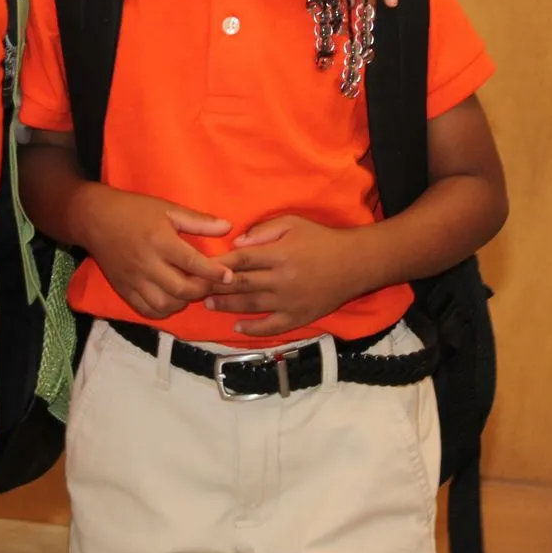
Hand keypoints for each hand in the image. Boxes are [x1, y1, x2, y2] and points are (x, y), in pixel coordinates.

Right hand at [74, 184, 233, 320]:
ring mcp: (134, 280)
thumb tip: (227, 227)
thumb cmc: (134, 210)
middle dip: (202, 290)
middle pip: (182, 289)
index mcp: (160, 241)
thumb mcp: (167, 209)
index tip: (229, 276)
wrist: (94, 219)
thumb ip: (198, 221)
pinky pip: (146, 310)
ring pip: (165, 305)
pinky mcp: (124, 290)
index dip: (214, 273)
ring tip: (190, 291)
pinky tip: (171, 300)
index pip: (193, 263)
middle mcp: (148, 264)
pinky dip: (163, 311)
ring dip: (183, 302)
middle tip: (211, 283)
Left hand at [206, 215, 375, 338]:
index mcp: (280, 255)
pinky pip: (272, 326)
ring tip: (209, 303)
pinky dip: (253, 329)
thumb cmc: (321, 239)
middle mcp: (282, 280)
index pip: (242, 259)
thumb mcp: (293, 223)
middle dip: (216, 286)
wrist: (355, 263)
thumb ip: (263, 231)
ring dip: (227, 305)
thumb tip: (236, 242)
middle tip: (196, 287)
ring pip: (251, 306)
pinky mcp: (299, 317)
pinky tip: (237, 327)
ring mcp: (290, 302)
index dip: (219, 263)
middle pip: (241, 284)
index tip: (201, 264)